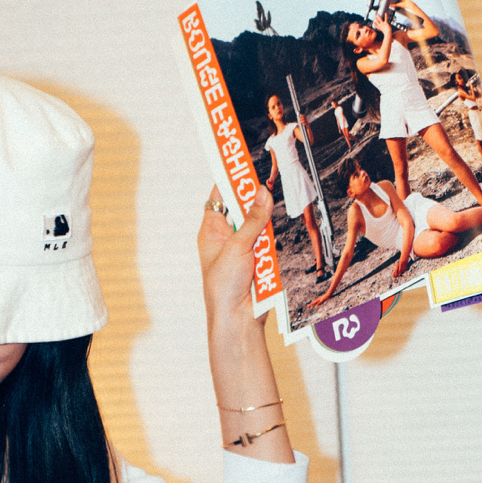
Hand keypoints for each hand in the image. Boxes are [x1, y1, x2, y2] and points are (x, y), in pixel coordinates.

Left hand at [198, 183, 273, 336]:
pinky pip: (269, 243)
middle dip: (254, 205)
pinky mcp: (259, 259)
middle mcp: (226, 236)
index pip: (220, 196)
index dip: (231, 180)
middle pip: (244, 208)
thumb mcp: (238, 247)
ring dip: (264, 231)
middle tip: (265, 191)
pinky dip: (270, 247)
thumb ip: (253, 219)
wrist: (238, 319)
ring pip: (260, 225)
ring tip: (259, 243)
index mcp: (211, 230)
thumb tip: (262, 193)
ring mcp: (243, 247)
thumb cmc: (224, 287)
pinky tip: (266, 258)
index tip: (243, 163)